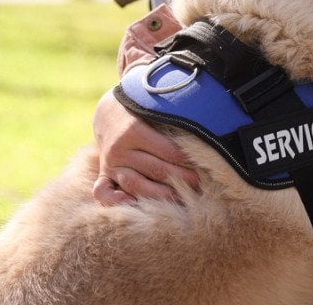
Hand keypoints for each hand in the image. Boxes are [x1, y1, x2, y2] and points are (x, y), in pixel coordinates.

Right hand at [91, 89, 200, 204]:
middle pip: (156, 170)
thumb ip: (176, 116)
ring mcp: (110, 164)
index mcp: (134, 130)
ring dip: (160, 195)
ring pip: (135, 185)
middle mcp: (120, 149)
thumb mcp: (155, 108)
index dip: (189, 161)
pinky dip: (116, 201)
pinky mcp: (103, 174)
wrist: (109, 111)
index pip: (168, 151)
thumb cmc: (143, 109)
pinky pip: (103, 192)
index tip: (207, 167)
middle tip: (201, 185)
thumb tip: (208, 121)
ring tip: (182, 200)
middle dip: (183, 179)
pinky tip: (135, 205)